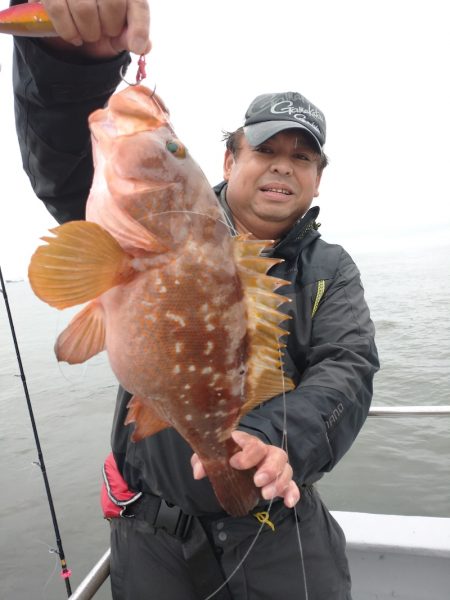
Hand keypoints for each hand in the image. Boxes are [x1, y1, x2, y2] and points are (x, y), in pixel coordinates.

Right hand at [30, 0, 150, 56]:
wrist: (72, 6)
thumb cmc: (101, 14)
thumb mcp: (120, 25)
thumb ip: (132, 34)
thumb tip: (143, 46)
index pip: (137, 4)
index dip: (139, 27)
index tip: (136, 47)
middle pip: (111, 4)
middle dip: (109, 28)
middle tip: (104, 32)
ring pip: (84, 9)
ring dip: (88, 33)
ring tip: (89, 33)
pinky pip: (58, 10)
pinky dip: (68, 31)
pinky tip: (74, 37)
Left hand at [191, 430, 300, 508]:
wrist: (235, 465)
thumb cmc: (225, 458)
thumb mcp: (212, 457)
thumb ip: (203, 460)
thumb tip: (198, 473)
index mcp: (248, 445)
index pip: (254, 443)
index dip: (247, 452)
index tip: (234, 463)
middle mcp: (265, 453)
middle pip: (277, 454)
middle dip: (269, 468)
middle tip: (257, 481)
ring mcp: (275, 468)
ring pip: (286, 469)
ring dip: (278, 482)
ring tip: (265, 495)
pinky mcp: (280, 482)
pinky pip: (292, 485)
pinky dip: (293, 493)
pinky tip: (289, 503)